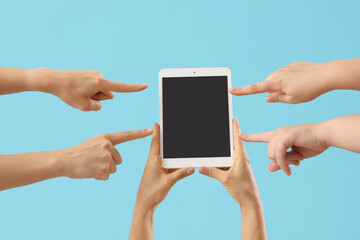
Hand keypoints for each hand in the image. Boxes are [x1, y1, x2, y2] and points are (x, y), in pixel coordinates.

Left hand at [28, 68, 147, 110]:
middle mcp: (100, 76)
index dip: (134, 88)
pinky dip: (87, 91)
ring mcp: (94, 74)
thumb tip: (102, 101)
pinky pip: (93, 87)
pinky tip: (76, 89)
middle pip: (107, 94)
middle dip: (98, 99)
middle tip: (82, 97)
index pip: (122, 88)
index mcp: (100, 83)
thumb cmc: (68, 93)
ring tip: (77, 93)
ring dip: (92, 95)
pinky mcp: (89, 74)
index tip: (145, 86)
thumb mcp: (84, 106)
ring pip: (100, 91)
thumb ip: (97, 106)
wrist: (53, 80)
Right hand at [60, 128, 152, 179]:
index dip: (139, 134)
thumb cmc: (78, 154)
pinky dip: (98, 177)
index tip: (150, 131)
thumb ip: (106, 148)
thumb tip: (116, 161)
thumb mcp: (94, 144)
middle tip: (93, 162)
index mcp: (106, 138)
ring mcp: (106, 156)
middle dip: (108, 164)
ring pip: (113, 169)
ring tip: (91, 166)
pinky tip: (90, 171)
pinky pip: (106, 176)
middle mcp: (108, 145)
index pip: (126, 135)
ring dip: (103, 171)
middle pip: (118, 160)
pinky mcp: (104, 168)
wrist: (64, 160)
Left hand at [135, 123, 194, 209]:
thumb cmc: (152, 194)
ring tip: (179, 146)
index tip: (157, 123)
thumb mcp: (168, 183)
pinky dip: (174, 164)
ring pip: (166, 158)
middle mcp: (154, 163)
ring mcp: (156, 169)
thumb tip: (191, 167)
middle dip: (166, 140)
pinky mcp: (159, 175)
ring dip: (172, 153)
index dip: (156, 133)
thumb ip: (180, 174)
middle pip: (162, 148)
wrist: (144, 205)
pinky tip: (181, 162)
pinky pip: (168, 166)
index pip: (155, 144)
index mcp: (152, 161)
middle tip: (170, 130)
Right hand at [199, 118, 259, 205]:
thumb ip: (212, 172)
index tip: (234, 118)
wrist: (250, 201)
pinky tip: (215, 161)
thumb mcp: (225, 179)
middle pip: (232, 145)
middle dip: (227, 137)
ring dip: (223, 151)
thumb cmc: (243, 190)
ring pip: (229, 154)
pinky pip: (227, 162)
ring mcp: (239, 165)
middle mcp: (241, 159)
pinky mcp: (236, 171)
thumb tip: (200, 167)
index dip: (236, 128)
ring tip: (215, 145)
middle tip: (222, 126)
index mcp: (241, 158)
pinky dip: (221, 161)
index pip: (238, 139)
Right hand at [229, 61, 336, 103]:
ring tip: (298, 90)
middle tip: (287, 97)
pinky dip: (290, 80)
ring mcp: (285, 68)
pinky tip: (302, 83)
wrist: (326, 74)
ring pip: (277, 79)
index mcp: (276, 83)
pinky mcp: (293, 65)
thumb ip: (277, 99)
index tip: (231, 90)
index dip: (242, 91)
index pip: (254, 89)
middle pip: (268, 85)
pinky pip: (286, 74)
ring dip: (281, 86)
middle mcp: (277, 73)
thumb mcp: (292, 100)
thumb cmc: (310, 90)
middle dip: (272, 91)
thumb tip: (267, 97)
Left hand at [240, 123, 328, 175]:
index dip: (249, 137)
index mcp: (278, 135)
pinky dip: (285, 162)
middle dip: (281, 161)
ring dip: (285, 161)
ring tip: (299, 157)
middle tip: (297, 160)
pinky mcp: (285, 136)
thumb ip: (281, 161)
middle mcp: (277, 132)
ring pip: (272, 154)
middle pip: (269, 153)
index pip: (261, 136)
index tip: (238, 135)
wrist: (325, 135)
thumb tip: (269, 168)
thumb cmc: (312, 144)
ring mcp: (280, 133)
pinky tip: (294, 164)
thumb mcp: (294, 156)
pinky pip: (279, 154)